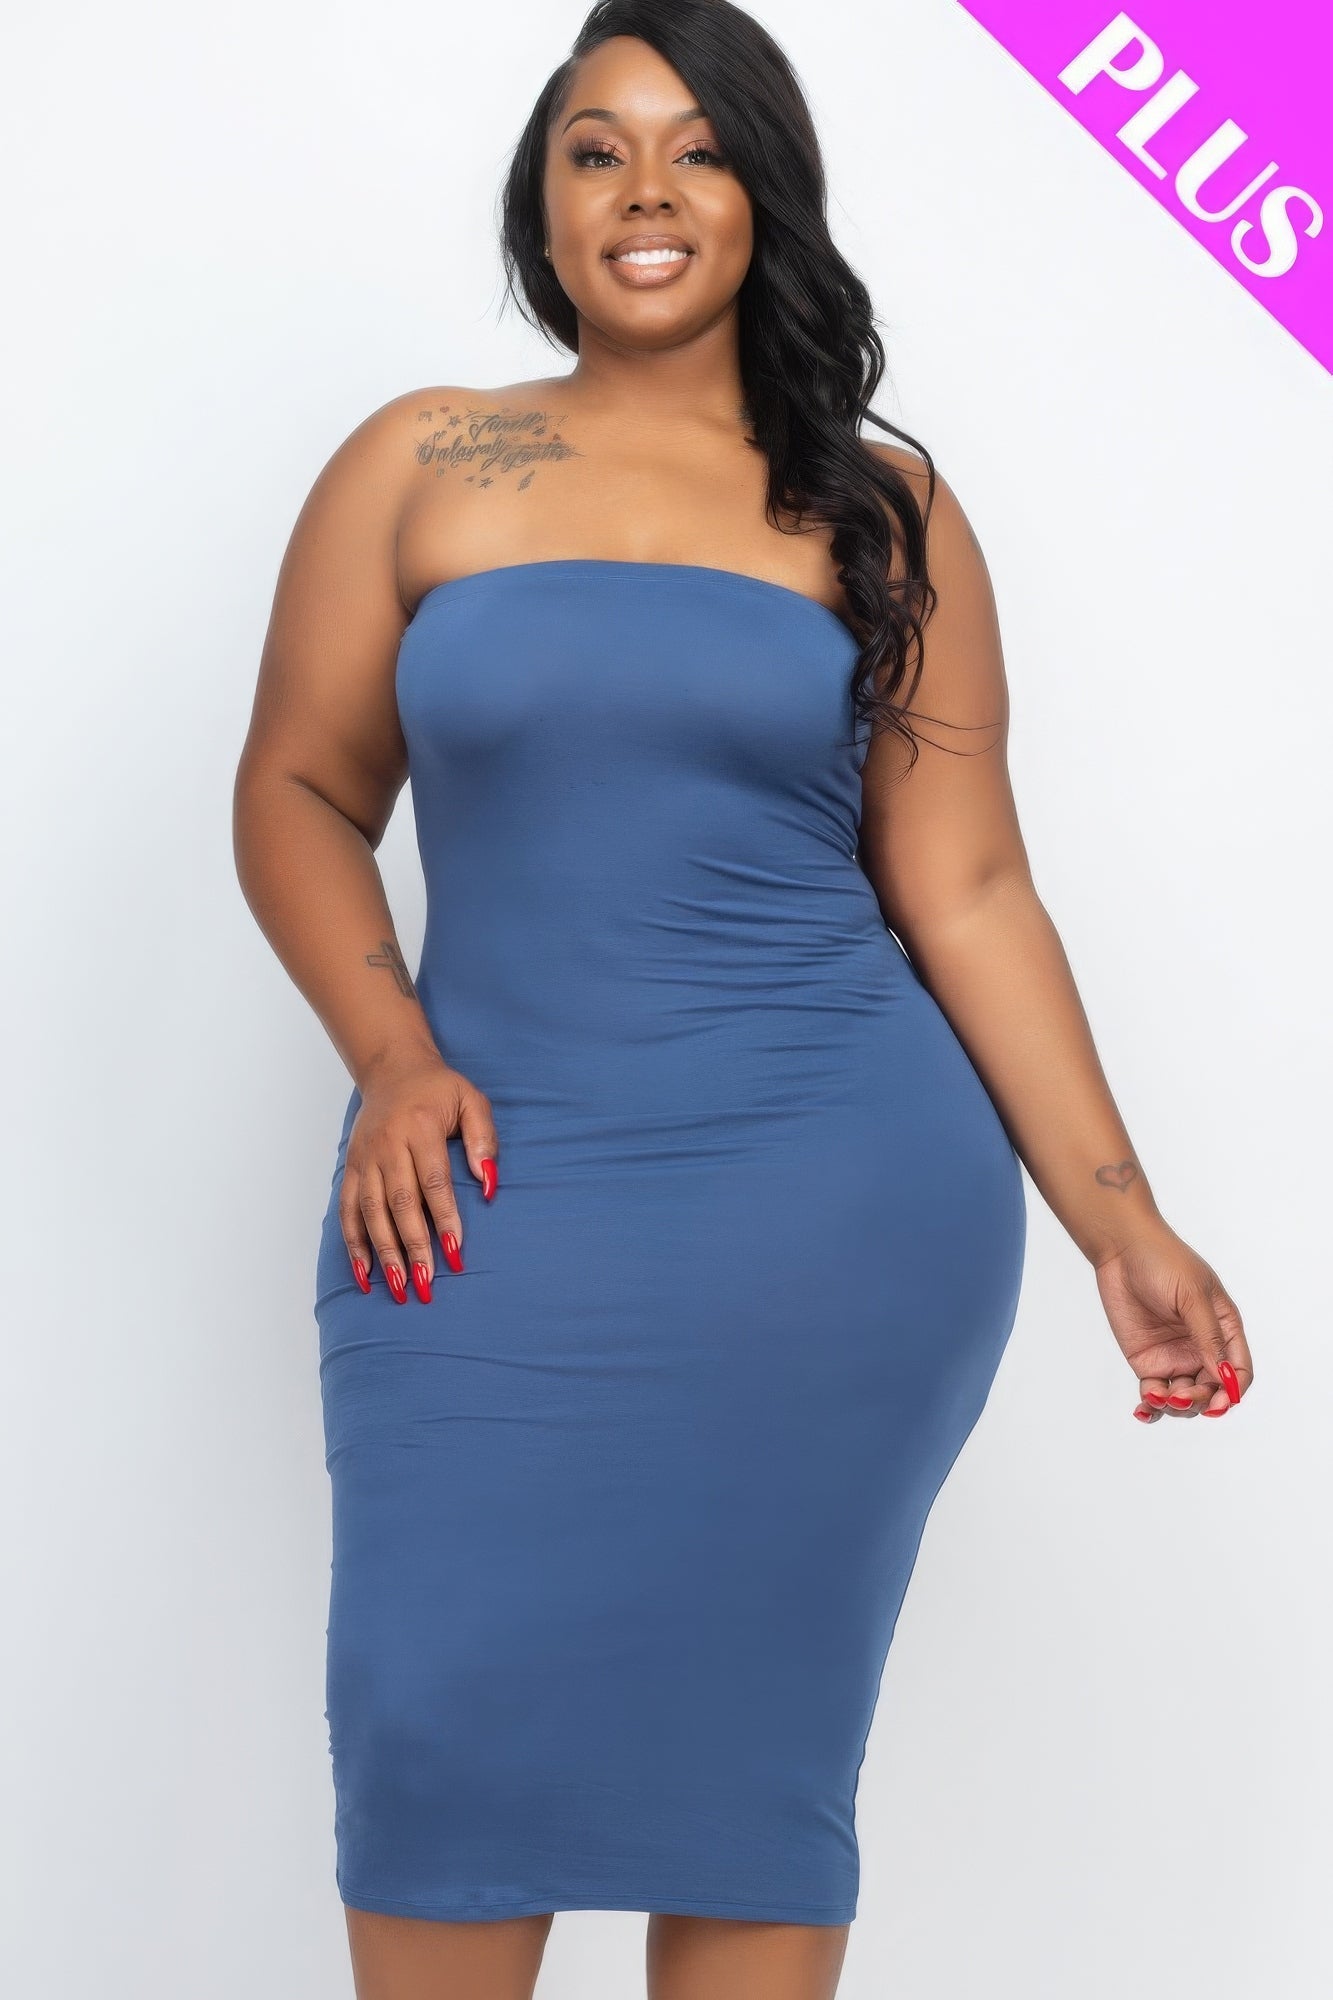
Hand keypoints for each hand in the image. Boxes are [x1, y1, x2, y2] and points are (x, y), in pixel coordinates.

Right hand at [339, 1046, 498, 1302]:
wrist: (392, 1069)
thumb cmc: (438, 1090)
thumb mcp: (471, 1100)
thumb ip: (483, 1139)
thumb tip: (489, 1184)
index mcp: (420, 1128)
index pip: (433, 1182)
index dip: (445, 1219)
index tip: (456, 1254)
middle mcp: (388, 1146)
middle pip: (400, 1204)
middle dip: (413, 1247)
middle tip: (427, 1284)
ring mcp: (366, 1159)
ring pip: (371, 1213)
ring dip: (384, 1253)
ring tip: (399, 1288)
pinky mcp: (351, 1168)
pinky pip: (348, 1211)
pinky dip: (354, 1243)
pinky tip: (365, 1273)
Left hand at [1093, 1220, 1251, 1423]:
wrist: (1121, 1249)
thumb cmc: (1164, 1262)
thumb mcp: (1192, 1297)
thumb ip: (1208, 1337)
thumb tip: (1223, 1376)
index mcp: (1225, 1330)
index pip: (1238, 1371)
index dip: (1232, 1391)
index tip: (1219, 1401)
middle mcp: (1202, 1348)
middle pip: (1212, 1390)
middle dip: (1201, 1401)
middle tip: (1181, 1396)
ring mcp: (1174, 1356)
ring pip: (1184, 1398)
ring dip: (1176, 1407)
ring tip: (1159, 1397)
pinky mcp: (1147, 1361)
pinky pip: (1154, 1393)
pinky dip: (1152, 1407)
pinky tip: (1144, 1410)